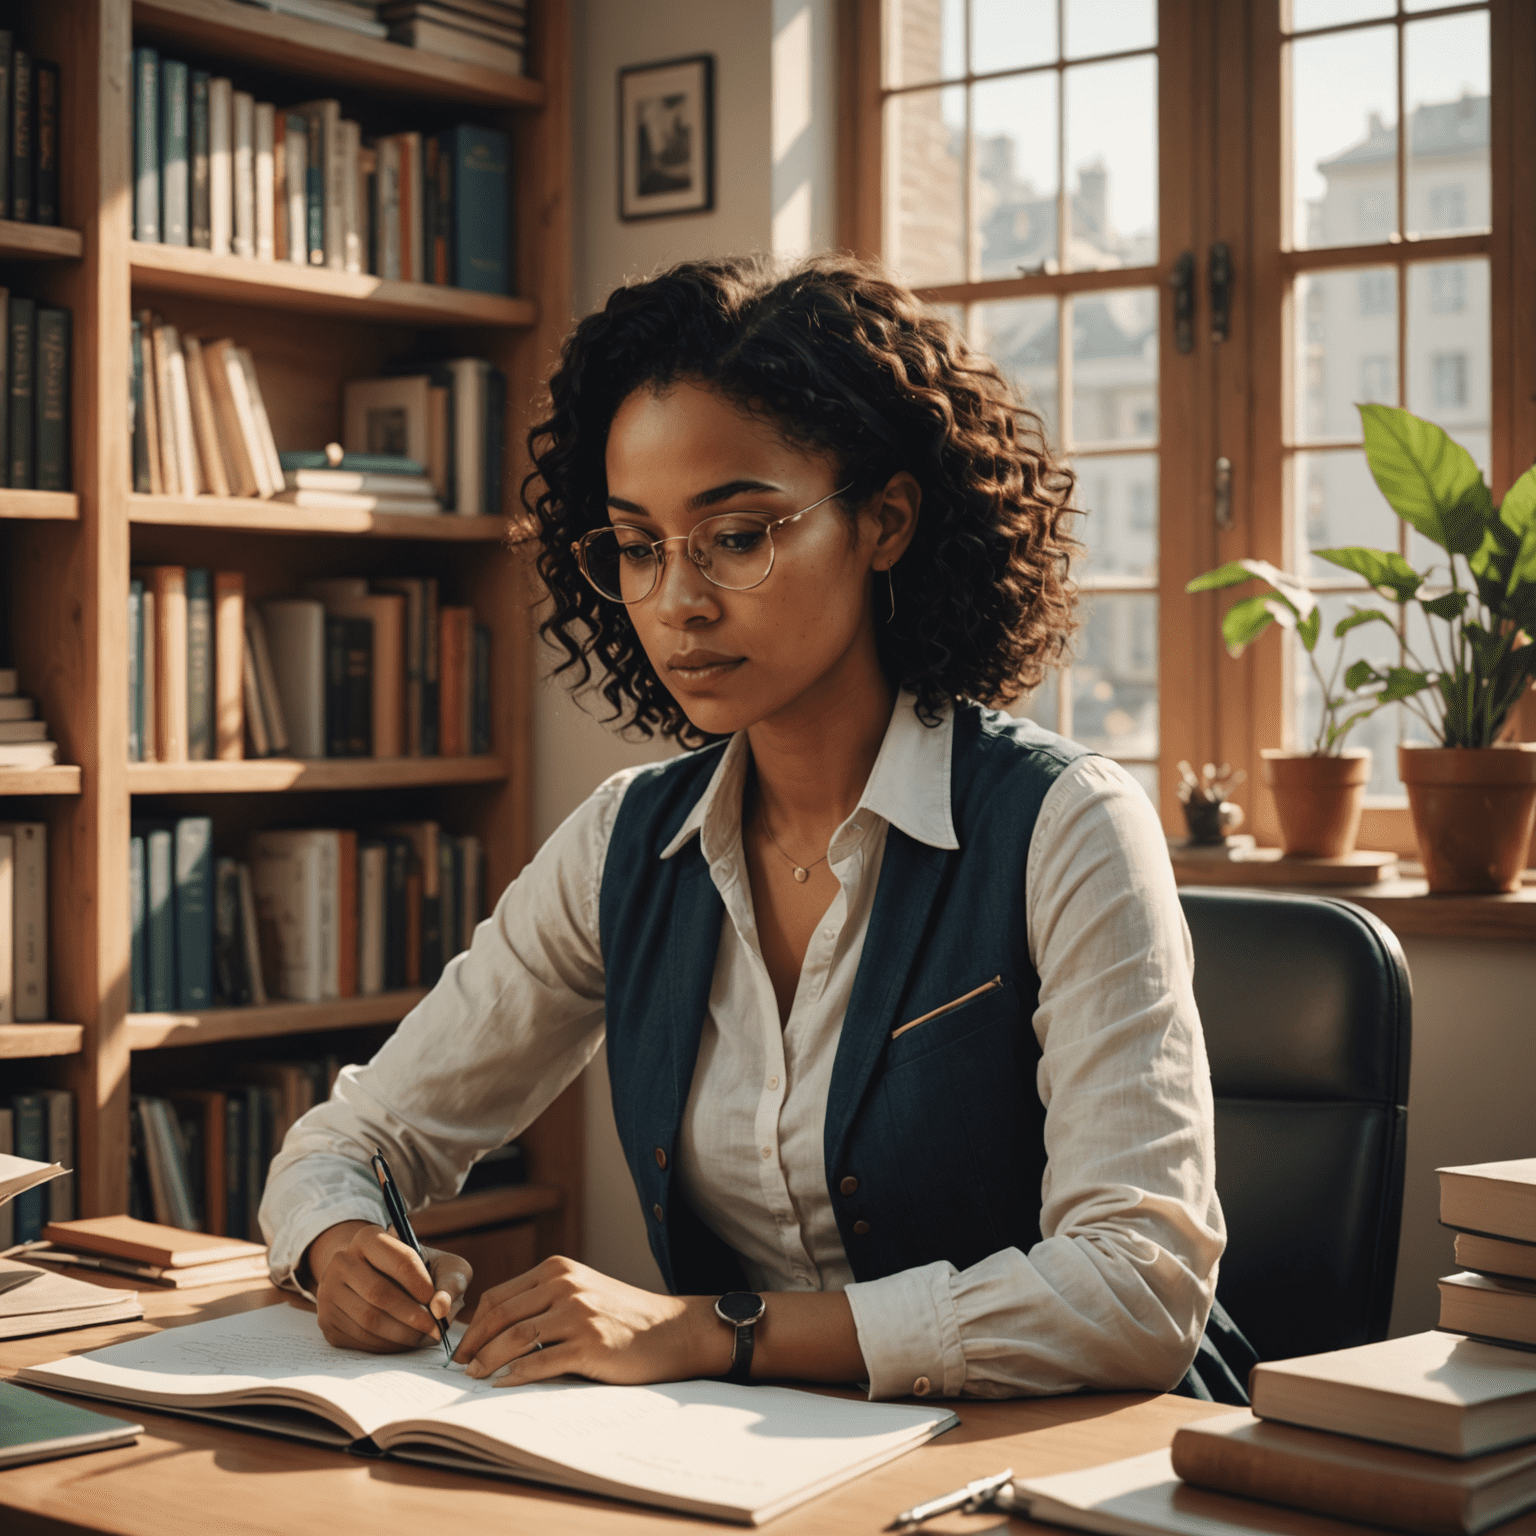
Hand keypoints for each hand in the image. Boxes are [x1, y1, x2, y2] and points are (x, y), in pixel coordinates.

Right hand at [309, 1219, 472, 1353]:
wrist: (383, 1281)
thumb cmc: (421, 1272)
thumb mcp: (443, 1266)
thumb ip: (450, 1283)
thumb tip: (441, 1308)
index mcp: (368, 1238)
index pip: (399, 1260)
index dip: (421, 1284)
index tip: (436, 1301)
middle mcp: (341, 1261)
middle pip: (379, 1293)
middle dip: (412, 1315)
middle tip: (435, 1329)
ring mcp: (328, 1293)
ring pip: (368, 1320)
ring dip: (402, 1334)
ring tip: (423, 1337)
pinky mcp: (327, 1322)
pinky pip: (358, 1339)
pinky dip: (386, 1345)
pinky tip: (404, 1342)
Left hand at [453, 1256, 727, 1386]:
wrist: (671, 1329)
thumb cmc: (624, 1315)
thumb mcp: (583, 1291)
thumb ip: (545, 1299)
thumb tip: (495, 1329)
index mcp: (558, 1269)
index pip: (498, 1296)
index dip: (474, 1324)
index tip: (463, 1346)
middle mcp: (565, 1285)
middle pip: (501, 1316)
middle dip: (473, 1344)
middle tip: (460, 1367)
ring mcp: (577, 1314)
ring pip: (514, 1338)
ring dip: (488, 1360)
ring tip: (476, 1378)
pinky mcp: (589, 1344)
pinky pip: (540, 1362)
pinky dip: (515, 1375)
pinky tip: (503, 1384)